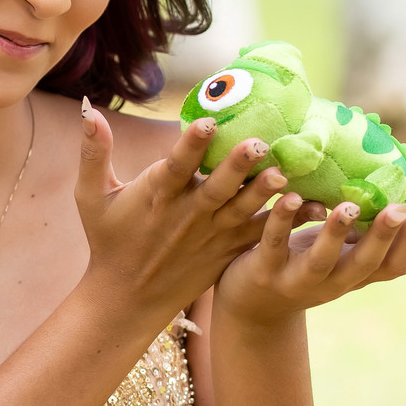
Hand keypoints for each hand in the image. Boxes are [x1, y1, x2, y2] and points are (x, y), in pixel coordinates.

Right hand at [75, 104, 290, 328]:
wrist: (128, 296)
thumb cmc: (109, 240)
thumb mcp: (91, 198)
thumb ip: (93, 153)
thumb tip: (89, 109)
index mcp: (156, 196)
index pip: (175, 167)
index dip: (190, 146)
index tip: (206, 122)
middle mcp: (187, 215)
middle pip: (215, 189)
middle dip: (236, 167)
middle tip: (258, 144)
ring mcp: (212, 234)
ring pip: (243, 210)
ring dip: (264, 192)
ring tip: (284, 174)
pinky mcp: (230, 248)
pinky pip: (262, 233)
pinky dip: (288, 220)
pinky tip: (316, 205)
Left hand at [214, 192, 405, 325]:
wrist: (249, 306)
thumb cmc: (301, 265)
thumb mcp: (337, 253)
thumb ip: (363, 233)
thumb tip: (403, 194)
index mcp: (355, 275)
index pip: (395, 264)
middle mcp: (332, 283)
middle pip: (364, 264)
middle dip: (383, 236)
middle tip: (399, 208)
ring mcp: (297, 281)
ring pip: (320, 261)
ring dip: (334, 233)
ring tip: (347, 208)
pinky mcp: (263, 272)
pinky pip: (274, 245)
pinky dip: (283, 221)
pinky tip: (292, 197)